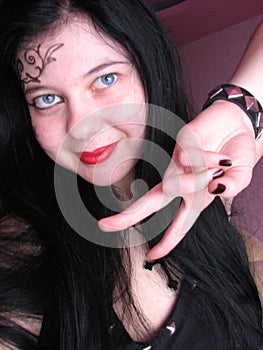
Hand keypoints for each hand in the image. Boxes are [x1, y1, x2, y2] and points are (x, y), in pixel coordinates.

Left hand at [99, 101, 255, 258]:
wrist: (238, 124)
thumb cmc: (236, 154)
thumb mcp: (240, 178)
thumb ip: (232, 186)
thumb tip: (217, 188)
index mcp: (194, 196)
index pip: (177, 223)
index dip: (166, 241)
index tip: (151, 256)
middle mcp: (181, 182)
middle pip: (150, 203)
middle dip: (127, 217)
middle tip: (103, 226)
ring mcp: (177, 163)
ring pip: (175, 184)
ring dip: (200, 180)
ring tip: (222, 164)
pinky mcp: (179, 143)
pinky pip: (190, 158)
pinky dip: (210, 159)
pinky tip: (218, 154)